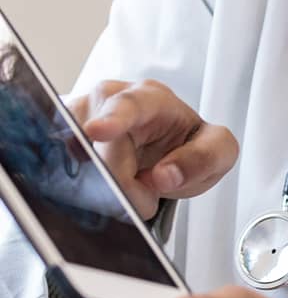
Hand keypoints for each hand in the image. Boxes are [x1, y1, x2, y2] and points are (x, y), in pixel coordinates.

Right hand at [67, 79, 238, 219]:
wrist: (164, 150)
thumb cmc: (187, 145)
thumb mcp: (217, 150)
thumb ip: (203, 159)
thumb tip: (163, 176)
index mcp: (151, 97)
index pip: (129, 105)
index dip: (113, 119)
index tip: (97, 131)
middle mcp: (109, 100)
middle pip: (101, 150)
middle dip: (121, 184)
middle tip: (144, 200)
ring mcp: (80, 121)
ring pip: (78, 162)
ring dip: (101, 189)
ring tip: (127, 189)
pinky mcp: (61, 143)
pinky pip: (59, 170)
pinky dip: (80, 190)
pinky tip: (99, 190)